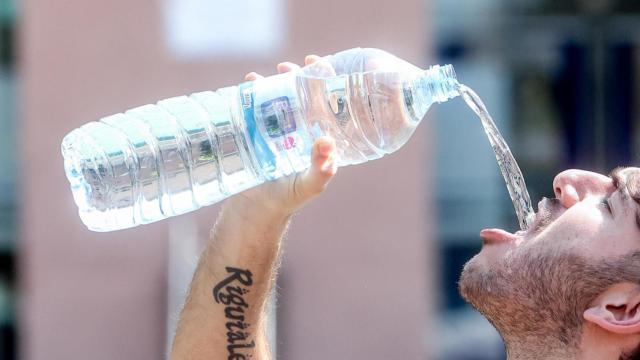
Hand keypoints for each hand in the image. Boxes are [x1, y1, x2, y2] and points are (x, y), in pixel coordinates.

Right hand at [225, 55, 337, 218]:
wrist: (256, 209)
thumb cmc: (289, 199)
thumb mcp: (310, 185)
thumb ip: (321, 169)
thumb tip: (326, 142)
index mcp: (320, 135)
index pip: (329, 101)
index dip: (327, 80)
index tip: (320, 65)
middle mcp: (302, 128)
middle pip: (304, 92)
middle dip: (298, 75)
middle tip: (288, 67)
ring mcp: (279, 128)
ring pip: (279, 96)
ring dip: (274, 80)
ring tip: (265, 76)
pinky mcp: (257, 131)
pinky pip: (256, 106)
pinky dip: (252, 92)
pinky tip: (248, 83)